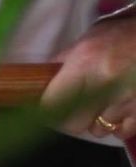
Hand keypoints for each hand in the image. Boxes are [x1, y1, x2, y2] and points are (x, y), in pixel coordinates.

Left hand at [42, 15, 135, 139]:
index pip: (52, 102)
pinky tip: (119, 112)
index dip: (46, 110)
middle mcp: (104, 85)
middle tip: (73, 111)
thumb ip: (64, 62)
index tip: (46, 109)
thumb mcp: (86, 42)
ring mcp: (126, 100)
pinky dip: (119, 126)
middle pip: (74, 125)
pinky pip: (123, 132)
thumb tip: (40, 81)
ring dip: (97, 122)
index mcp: (84, 64)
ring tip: (103, 105)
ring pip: (99, 130)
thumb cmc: (121, 34)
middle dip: (71, 121)